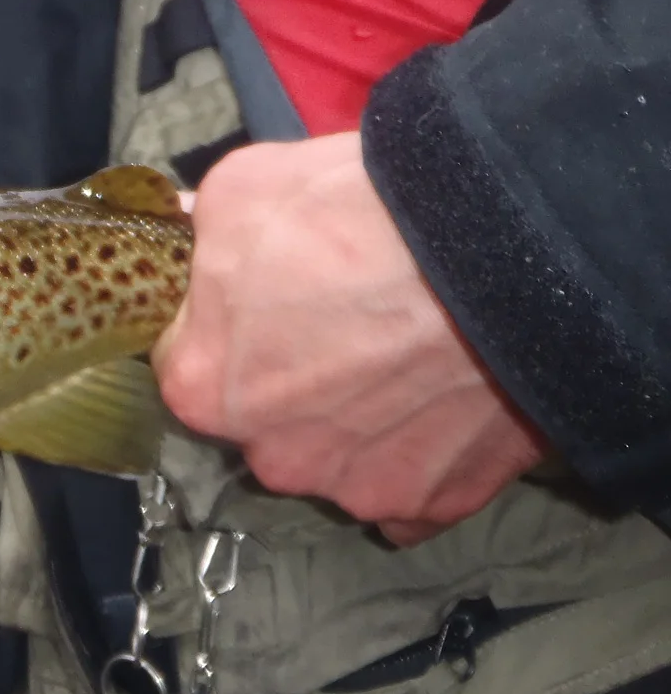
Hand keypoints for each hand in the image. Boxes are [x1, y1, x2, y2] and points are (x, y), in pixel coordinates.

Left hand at [151, 132, 546, 544]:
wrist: (504, 248)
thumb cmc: (356, 214)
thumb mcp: (242, 190)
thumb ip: (201, 235)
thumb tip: (189, 241)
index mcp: (204, 390)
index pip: (190, 365)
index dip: (222, 327)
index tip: (259, 301)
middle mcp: (271, 458)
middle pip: (265, 420)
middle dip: (290, 379)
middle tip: (342, 322)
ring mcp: (355, 488)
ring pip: (335, 456)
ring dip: (356, 419)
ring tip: (403, 356)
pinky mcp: (434, 503)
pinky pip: (408, 491)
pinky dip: (418, 459)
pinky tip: (435, 409)